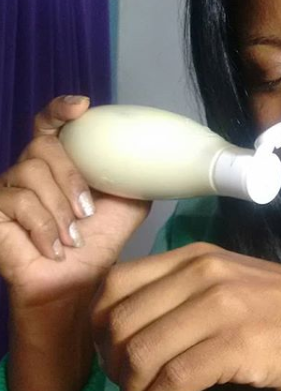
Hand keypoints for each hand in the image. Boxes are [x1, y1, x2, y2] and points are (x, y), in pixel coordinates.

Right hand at [0, 95, 150, 310]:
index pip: (52, 125)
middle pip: (44, 146)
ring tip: (73, 237)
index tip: (81, 107)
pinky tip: (55, 248)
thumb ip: (134, 176)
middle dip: (71, 178)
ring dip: (59, 209)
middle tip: (87, 212)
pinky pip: (17, 201)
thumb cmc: (99, 243)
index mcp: (63, 163)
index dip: (61, 109)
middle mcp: (33, 169)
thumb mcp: (128, 204)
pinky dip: (43, 227)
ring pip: (30, 172)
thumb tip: (155, 156)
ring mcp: (10, 188)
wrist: (76, 282)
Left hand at [91, 243, 280, 390]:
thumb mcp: (226, 279)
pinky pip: (171, 383)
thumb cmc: (280, 305)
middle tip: (126, 385)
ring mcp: (219, 308)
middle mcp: (201, 275)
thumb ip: (182, 290)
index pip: (116, 283)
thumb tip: (133, 323)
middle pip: (119, 323)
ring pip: (139, 355)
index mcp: (195, 256)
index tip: (110, 350)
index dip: (99, 323)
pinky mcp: (235, 346)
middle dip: (112, 364)